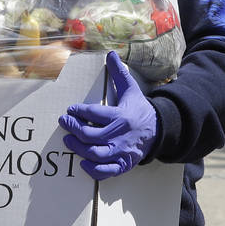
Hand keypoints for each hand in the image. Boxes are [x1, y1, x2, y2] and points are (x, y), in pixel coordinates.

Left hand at [59, 51, 158, 179]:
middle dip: (73, 128)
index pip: (95, 114)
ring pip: (95, 153)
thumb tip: (111, 54)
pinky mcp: (124, 164)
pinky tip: (83, 162)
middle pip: (91, 135)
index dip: (79, 111)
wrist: (160, 130)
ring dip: (78, 148)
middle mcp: (120, 135)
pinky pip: (106, 171)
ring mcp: (122, 151)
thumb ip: (119, 73)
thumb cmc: (139, 109)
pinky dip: (93, 170)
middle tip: (64, 121)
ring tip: (67, 140)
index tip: (70, 109)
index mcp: (121, 116)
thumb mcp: (131, 90)